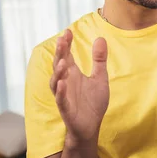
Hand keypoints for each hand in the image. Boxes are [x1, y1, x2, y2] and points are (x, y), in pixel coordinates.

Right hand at [50, 29, 109, 143]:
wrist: (91, 126)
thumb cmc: (93, 102)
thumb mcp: (100, 78)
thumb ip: (99, 59)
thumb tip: (100, 38)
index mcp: (73, 73)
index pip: (67, 55)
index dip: (66, 44)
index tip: (68, 31)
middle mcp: (66, 82)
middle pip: (59, 65)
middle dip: (59, 53)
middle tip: (62, 40)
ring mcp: (64, 95)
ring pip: (56, 81)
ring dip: (58, 72)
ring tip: (63, 62)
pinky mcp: (66, 108)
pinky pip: (61, 99)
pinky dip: (61, 91)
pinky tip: (63, 83)